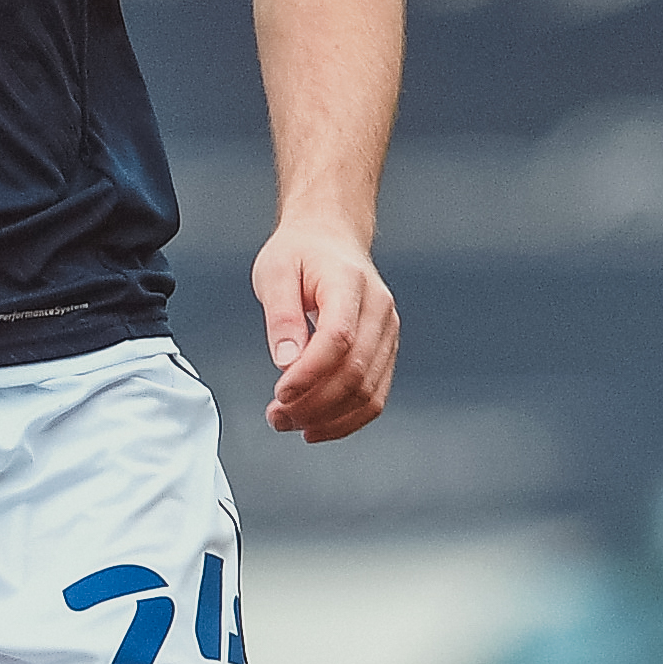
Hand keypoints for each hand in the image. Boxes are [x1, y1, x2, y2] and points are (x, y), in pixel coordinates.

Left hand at [254, 216, 398, 441]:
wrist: (329, 238)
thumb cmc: (300, 253)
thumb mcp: (275, 272)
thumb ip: (281, 316)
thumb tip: (286, 361)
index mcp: (350, 283)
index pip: (338, 338)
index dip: (309, 373)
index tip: (279, 392)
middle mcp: (379, 309)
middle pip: (355, 372)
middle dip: (314, 404)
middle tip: (276, 417)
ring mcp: (387, 332)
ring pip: (368, 392)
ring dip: (328, 418)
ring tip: (290, 423)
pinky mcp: (385, 350)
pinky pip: (375, 395)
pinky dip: (347, 418)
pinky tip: (316, 425)